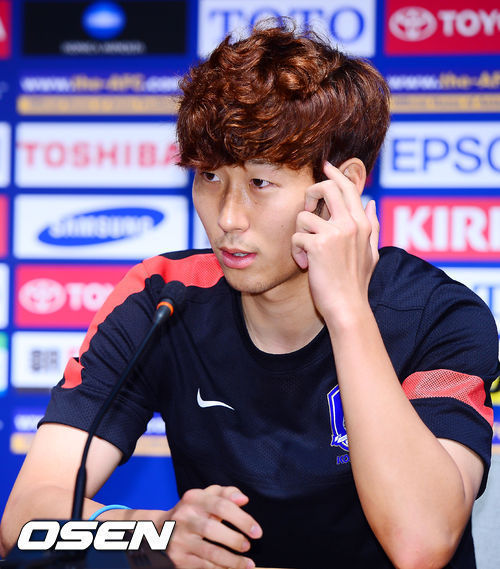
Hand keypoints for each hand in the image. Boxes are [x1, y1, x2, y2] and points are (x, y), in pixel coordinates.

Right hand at [163, 485, 261, 568]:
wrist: (160, 530)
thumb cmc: (192, 511)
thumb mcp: (205, 497)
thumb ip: (226, 494)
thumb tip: (243, 499)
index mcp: (193, 498)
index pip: (221, 505)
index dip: (242, 518)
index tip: (257, 531)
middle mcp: (184, 517)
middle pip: (213, 529)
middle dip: (235, 540)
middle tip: (248, 546)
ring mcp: (180, 539)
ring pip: (209, 552)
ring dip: (232, 561)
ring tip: (247, 564)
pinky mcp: (178, 558)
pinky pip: (203, 566)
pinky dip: (221, 568)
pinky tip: (231, 568)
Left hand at [291, 161, 378, 319]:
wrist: (348, 308)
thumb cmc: (356, 284)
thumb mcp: (371, 253)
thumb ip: (371, 226)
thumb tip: (371, 203)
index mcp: (363, 224)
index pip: (349, 188)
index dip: (335, 174)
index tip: (325, 166)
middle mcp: (351, 224)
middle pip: (327, 187)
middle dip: (311, 193)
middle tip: (307, 210)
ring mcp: (335, 233)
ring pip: (304, 215)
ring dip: (299, 234)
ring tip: (306, 254)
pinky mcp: (318, 245)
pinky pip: (297, 236)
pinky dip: (296, 252)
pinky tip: (305, 266)